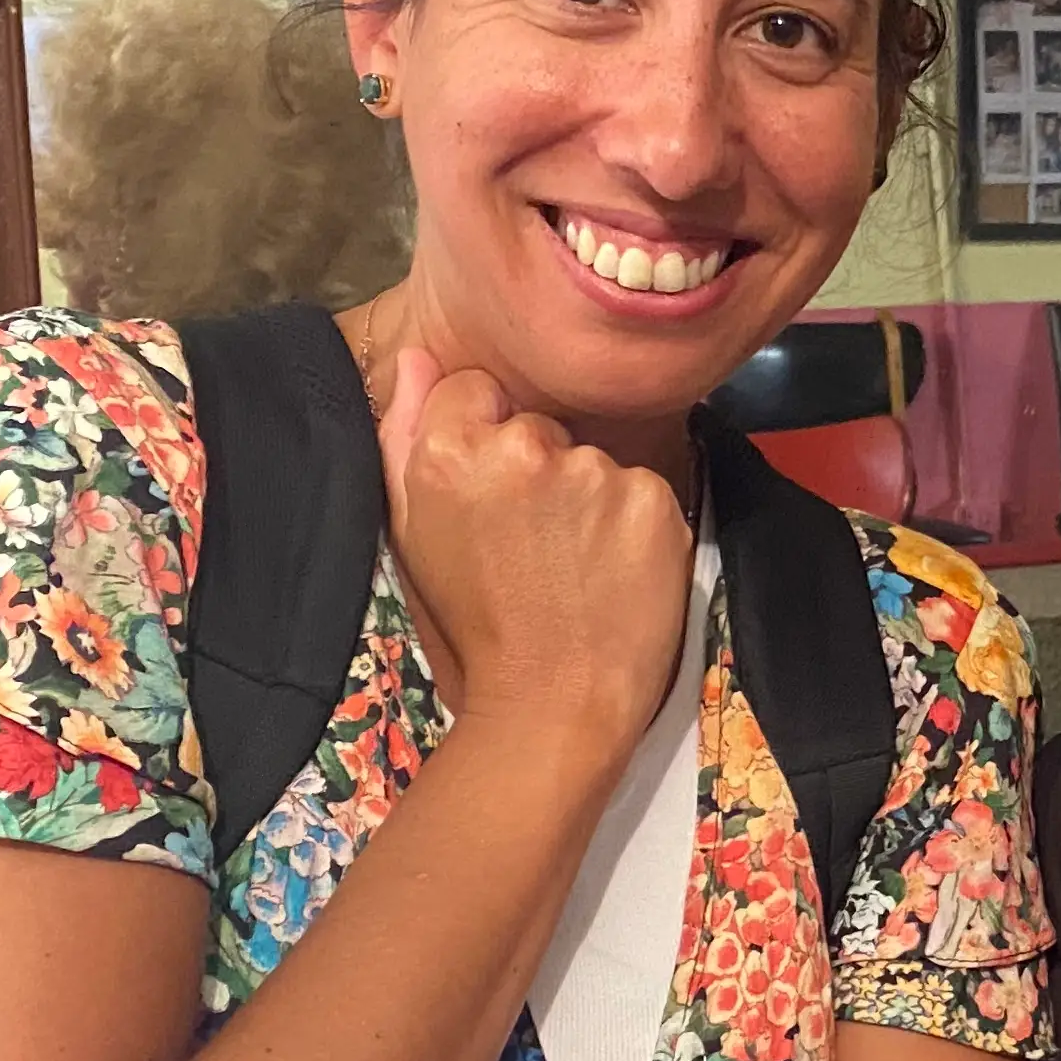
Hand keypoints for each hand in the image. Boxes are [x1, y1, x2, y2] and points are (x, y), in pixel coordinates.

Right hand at [375, 346, 695, 750]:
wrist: (552, 704)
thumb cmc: (472, 626)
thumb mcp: (412, 536)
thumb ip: (405, 436)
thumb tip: (416, 356)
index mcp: (450, 450)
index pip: (475, 389)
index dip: (481, 441)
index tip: (490, 499)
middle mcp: (525, 447)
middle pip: (537, 425)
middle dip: (536, 469)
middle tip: (530, 546)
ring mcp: (597, 471)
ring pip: (592, 458)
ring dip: (587, 498)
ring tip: (572, 566)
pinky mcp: (654, 499)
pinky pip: (641, 490)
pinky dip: (632, 523)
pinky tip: (613, 570)